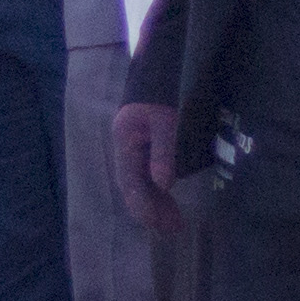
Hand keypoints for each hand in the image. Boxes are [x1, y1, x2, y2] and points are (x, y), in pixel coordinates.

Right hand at [112, 100, 178, 225]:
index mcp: (125, 142)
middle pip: (134, 186)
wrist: (161, 70)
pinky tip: (169, 203)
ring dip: (157, 203)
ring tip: (174, 224)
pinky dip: (159, 192)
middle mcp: (126, 148)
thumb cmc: (164, 93)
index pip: (130, 180)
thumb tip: (164, 185)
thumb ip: (164, 152)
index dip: (141, 204)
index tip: (155, 223)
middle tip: (171, 230)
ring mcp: (134, 148)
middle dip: (151, 209)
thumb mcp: (167, 121)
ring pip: (142, 183)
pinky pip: (148, 176)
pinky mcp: (145, 147)